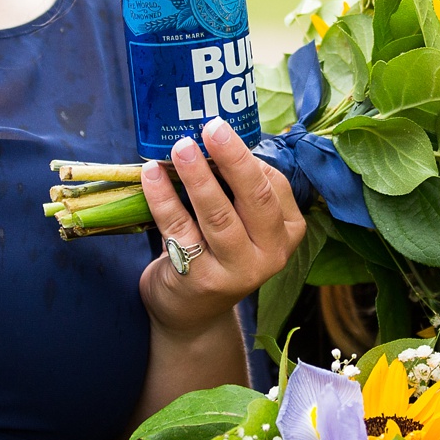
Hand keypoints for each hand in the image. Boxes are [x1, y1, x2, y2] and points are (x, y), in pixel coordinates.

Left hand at [136, 117, 306, 339]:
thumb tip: (211, 136)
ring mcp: (238, 271)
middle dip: (233, 158)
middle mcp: (271, 254)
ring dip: (198, 176)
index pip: (272, 185)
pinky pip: (181, 230)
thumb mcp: (240, 223)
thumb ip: (236, 189)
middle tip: (211, 127)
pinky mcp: (201, 280)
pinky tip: (151, 176)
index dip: (246, 155)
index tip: (219, 127)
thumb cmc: (216, 254)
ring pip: (219, 215)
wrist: (191, 313)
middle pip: (255, 198)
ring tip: (180, 146)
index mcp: (287, 232)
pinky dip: (164, 198)